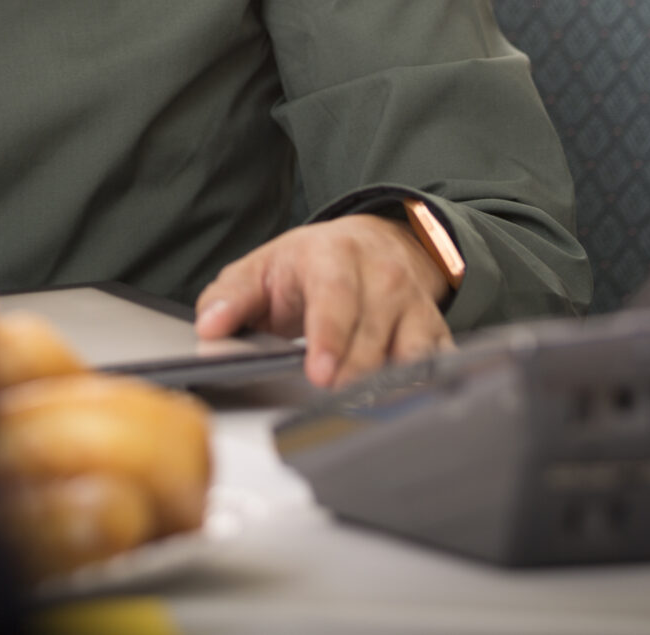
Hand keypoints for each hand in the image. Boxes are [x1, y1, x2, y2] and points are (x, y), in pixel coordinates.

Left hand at [194, 214, 453, 388]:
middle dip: (355, 371)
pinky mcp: (433, 325)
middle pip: (374, 331)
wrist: (366, 243)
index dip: (330, 336)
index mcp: (332, 256)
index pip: (335, 296)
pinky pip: (439, 358)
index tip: (319, 372)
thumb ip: (230, 298)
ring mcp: (411, 301)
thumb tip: (210, 328)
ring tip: (367, 406)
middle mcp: (380, 275)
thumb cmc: (307, 264)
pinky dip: (427, 382)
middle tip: (334, 399)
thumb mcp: (260, 269)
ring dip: (392, 382)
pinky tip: (407, 401)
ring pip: (412, 348)